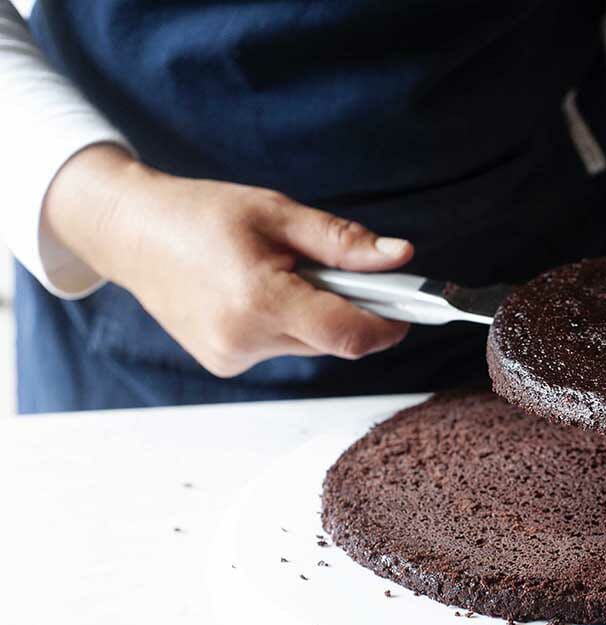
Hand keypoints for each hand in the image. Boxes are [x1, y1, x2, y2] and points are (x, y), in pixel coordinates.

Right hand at [43, 144, 411, 376]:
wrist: (129, 232)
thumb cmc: (201, 213)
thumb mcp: (277, 213)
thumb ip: (342, 242)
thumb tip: (401, 257)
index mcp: (259, 299)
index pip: (347, 333)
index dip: (386, 325)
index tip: (408, 310)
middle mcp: (243, 339)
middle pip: (331, 339)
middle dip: (346, 308)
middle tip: (329, 268)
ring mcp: (231, 356)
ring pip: (307, 344)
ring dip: (313, 315)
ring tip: (279, 274)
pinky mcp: (224, 363)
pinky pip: (280, 347)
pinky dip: (285, 324)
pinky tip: (255, 293)